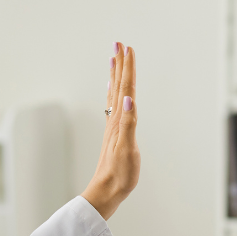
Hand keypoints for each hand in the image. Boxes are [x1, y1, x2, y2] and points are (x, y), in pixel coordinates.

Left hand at [82, 42, 139, 220]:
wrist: (107, 190)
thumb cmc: (120, 173)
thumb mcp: (127, 148)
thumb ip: (129, 122)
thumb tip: (128, 99)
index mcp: (120, 121)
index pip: (126, 89)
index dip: (128, 68)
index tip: (128, 48)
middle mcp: (115, 120)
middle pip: (119, 86)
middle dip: (121, 65)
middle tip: (120, 44)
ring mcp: (114, 126)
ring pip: (116, 94)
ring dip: (117, 76)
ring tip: (116, 60)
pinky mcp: (115, 134)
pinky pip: (115, 106)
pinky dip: (116, 94)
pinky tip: (116, 93)